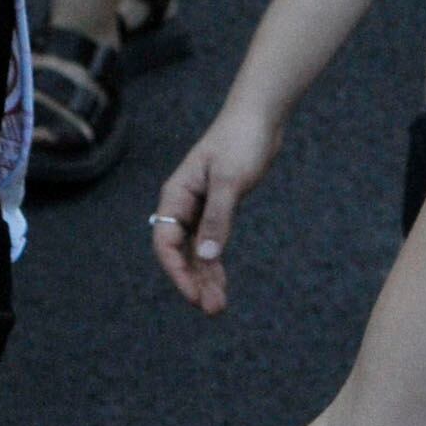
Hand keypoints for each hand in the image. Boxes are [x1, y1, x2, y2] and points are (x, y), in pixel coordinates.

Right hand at [148, 97, 282, 313]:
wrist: (259, 116)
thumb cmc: (241, 141)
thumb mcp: (229, 181)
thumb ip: (217, 218)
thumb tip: (205, 256)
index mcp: (176, 195)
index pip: (165, 242)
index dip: (177, 272)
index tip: (195, 295)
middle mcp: (182, 204)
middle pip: (179, 252)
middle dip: (193, 282)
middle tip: (213, 309)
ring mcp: (199, 207)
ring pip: (195, 252)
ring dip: (204, 278)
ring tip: (218, 306)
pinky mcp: (217, 208)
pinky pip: (209, 242)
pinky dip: (214, 263)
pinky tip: (220, 283)